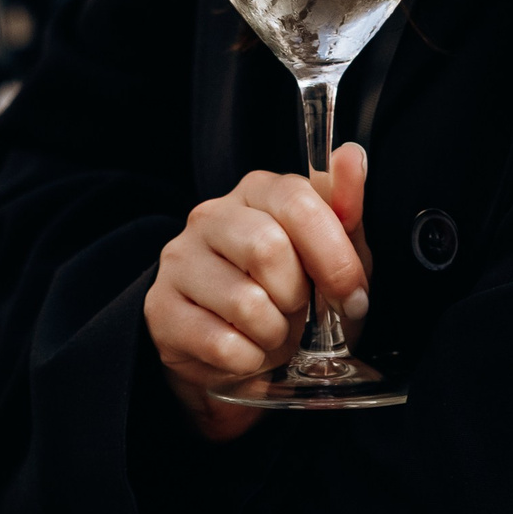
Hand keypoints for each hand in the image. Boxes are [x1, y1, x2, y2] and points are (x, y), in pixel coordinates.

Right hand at [145, 143, 372, 442]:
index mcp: (256, 191)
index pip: (297, 201)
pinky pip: (222, 344)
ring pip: (245, 302)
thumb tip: (352, 154)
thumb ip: (344, 207)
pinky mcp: (160, 308)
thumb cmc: (287, 293)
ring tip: (271, 332)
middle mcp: (211, 216)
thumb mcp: (329, 254)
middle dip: (297, 295)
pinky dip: (249, 359)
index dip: (333, 255)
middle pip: (267, 248)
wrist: (236, 352)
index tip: (352, 293)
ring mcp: (180, 261)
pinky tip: (246, 351)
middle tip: (298, 310)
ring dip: (274, 333)